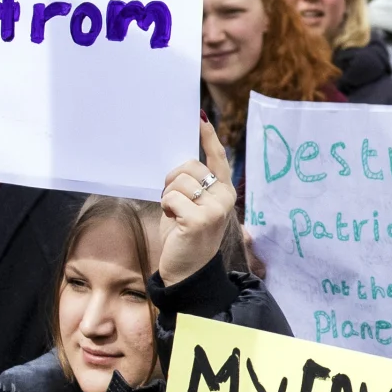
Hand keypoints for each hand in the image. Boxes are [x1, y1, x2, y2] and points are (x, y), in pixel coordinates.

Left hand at [156, 121, 237, 285]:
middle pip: (190, 165)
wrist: (186, 272)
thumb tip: (182, 159)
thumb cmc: (184, 236)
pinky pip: (172, 198)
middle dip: (172, 180)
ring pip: (179, 181)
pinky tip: (174, 222)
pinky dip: (166, 208)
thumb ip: (192, 185)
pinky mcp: (200, 219)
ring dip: (168, 197)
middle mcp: (225, 197)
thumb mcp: (191, 205)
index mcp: (224, 191)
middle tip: (171, 200)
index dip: (207, 137)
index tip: (199, 118)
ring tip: (174, 215)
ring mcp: (215, 208)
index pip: (218, 157)